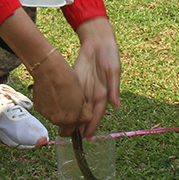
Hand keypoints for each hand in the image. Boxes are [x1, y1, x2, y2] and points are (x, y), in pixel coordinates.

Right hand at [30, 50, 82, 135]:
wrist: (49, 70)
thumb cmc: (68, 81)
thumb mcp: (81, 98)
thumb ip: (83, 113)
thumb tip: (83, 120)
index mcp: (69, 119)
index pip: (70, 132)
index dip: (73, 125)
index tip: (75, 117)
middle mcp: (55, 120)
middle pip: (61, 123)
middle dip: (65, 116)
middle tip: (69, 101)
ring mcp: (45, 114)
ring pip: (53, 116)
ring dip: (57, 109)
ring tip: (60, 94)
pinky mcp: (37, 107)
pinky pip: (45, 109)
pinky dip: (48, 104)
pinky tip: (51, 92)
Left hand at [68, 17, 120, 137]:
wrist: (98, 40)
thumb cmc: (110, 55)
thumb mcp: (114, 70)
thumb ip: (114, 88)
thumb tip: (116, 106)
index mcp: (104, 93)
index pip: (97, 113)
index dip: (92, 125)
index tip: (87, 137)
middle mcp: (94, 93)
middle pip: (86, 114)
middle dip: (80, 126)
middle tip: (72, 139)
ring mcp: (84, 88)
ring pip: (78, 107)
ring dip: (73, 118)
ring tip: (65, 130)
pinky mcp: (76, 81)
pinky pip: (72, 95)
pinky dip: (68, 105)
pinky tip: (62, 112)